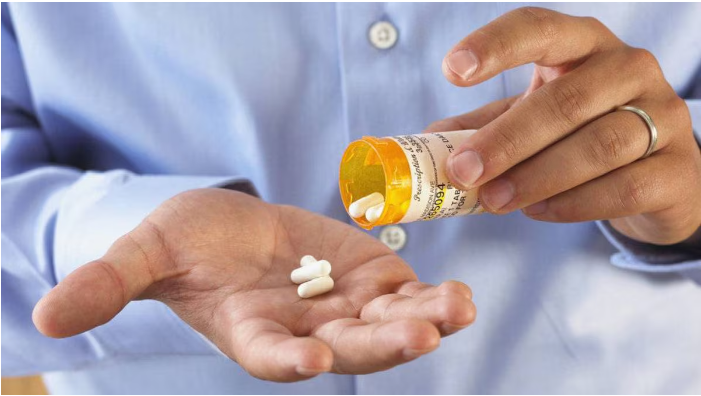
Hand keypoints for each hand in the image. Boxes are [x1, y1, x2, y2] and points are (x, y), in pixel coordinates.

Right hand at [33, 189, 475, 381]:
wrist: (229, 228)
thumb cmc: (185, 244)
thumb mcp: (145, 254)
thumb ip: (109, 285)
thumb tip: (45, 319)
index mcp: (249, 333)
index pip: (268, 356)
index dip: (286, 359)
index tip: (308, 359)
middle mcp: (301, 331)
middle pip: (343, 348)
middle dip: (379, 345)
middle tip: (417, 335)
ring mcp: (340, 308)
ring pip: (383, 327)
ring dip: (420, 322)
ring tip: (456, 310)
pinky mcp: (366, 280)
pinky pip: (402, 297)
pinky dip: (429, 299)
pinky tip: (459, 299)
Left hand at [427, 7, 700, 244]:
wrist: (658, 174)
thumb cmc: (582, 134)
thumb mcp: (533, 118)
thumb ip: (485, 126)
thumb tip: (428, 142)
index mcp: (583, 45)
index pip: (540, 28)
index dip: (496, 45)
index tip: (452, 70)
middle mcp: (628, 69)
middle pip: (565, 100)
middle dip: (507, 140)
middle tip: (464, 171)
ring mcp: (663, 115)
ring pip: (597, 145)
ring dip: (536, 177)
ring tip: (494, 201)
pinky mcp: (678, 168)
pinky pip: (623, 187)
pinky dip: (573, 203)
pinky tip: (538, 211)